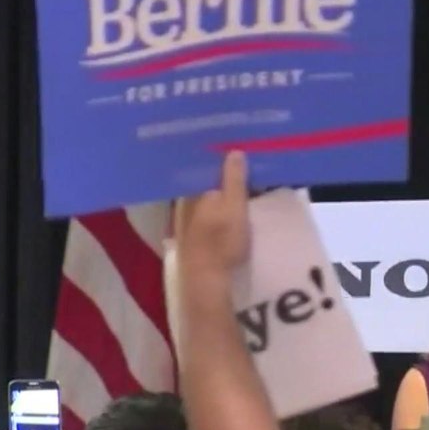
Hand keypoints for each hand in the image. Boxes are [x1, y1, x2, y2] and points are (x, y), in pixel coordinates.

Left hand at [174, 151, 250, 278]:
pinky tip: (228, 213)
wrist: (205, 278)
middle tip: (244, 170)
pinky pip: (205, 215)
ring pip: (204, 200)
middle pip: (205, 184)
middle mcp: (185, 202)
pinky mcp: (191, 238)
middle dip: (222, 177)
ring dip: (220, 194)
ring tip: (240, 189)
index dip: (222, 160)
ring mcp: (185, 221)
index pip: (206, 167)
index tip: (238, 153)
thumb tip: (234, 151)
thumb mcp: (235, 206)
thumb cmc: (221, 239)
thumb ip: (234, 179)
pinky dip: (217, 210)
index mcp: (194, 190)